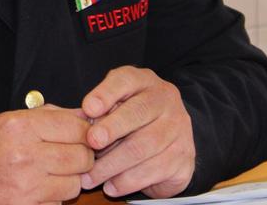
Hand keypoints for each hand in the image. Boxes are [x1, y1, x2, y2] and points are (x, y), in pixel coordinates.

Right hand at [0, 106, 94, 204]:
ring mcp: (26, 187)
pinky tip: (39, 190)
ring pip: (74, 184)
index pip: (76, 126)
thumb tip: (81, 116)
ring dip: (69, 180)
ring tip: (52, 173)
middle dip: (82, 156)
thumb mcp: (6, 120)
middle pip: (82, 156)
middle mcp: (26, 155)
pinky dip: (54, 199)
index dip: (85, 130)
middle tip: (72, 155)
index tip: (83, 134)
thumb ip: (45, 116)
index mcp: (20, 126)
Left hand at [79, 66, 194, 198]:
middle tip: (91, 142)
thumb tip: (82, 122)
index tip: (88, 108)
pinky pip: (153, 171)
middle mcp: (165, 101)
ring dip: (113, 164)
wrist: (171, 137)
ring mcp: (178, 129)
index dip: (106, 93)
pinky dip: (127, 181)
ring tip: (90, 176)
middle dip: (112, 128)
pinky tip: (110, 186)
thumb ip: (101, 109)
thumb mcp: (117, 103)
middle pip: (138, 112)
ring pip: (143, 147)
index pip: (126, 80)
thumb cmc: (132, 117)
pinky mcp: (183, 158)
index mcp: (144, 81)